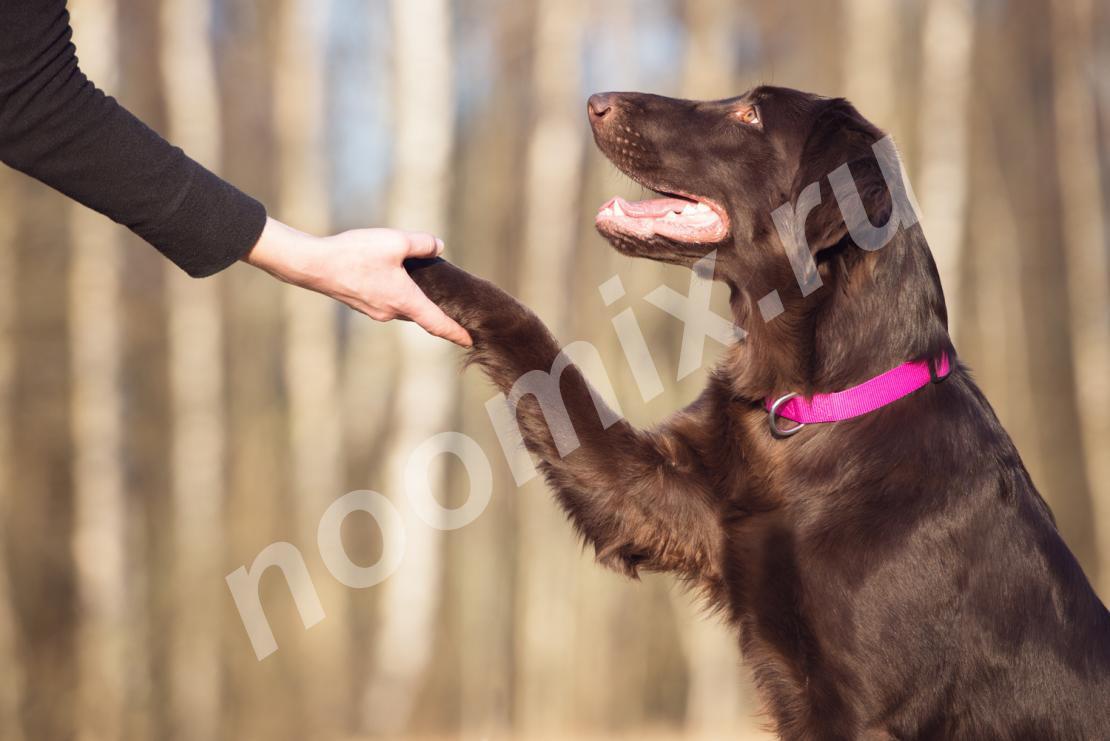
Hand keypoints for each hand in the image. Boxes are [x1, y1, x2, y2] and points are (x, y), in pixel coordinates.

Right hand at [243, 217, 471, 346]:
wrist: (313, 265)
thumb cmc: (354, 254)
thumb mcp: (395, 241)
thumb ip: (422, 244)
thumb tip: (438, 246)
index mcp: (405, 300)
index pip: (437, 323)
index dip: (456, 333)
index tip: (471, 342)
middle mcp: (391, 312)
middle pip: (422, 314)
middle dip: (438, 311)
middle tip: (455, 305)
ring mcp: (375, 311)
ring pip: (404, 306)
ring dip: (416, 299)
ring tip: (426, 285)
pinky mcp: (362, 303)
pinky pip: (388, 301)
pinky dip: (399, 294)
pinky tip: (395, 276)